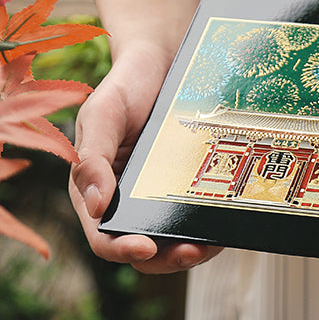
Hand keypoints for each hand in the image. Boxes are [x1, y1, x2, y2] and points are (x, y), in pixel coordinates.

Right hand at [69, 41, 222, 270]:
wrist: (164, 60)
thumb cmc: (126, 86)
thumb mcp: (102, 114)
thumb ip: (92, 157)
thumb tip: (95, 207)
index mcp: (97, 192)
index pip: (103, 237)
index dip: (121, 249)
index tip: (144, 245)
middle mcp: (127, 202)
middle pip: (144, 251)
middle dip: (165, 259)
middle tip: (190, 251)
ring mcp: (160, 199)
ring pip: (174, 242)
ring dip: (192, 251)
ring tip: (210, 244)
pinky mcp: (190, 190)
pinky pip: (199, 218)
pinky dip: (212, 228)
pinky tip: (226, 223)